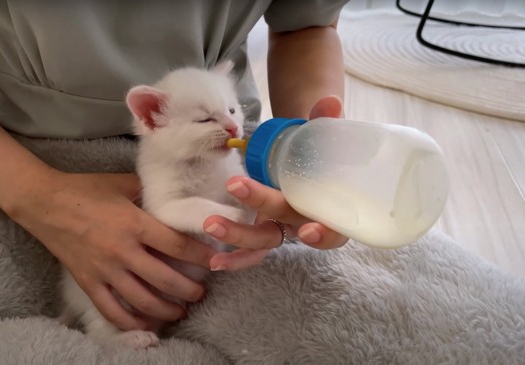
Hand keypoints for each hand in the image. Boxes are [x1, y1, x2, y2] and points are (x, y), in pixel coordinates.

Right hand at [8, 169, 216, 330]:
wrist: (43, 202)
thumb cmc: (84, 188)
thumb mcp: (122, 183)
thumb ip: (150, 192)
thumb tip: (175, 199)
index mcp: (134, 223)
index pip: (177, 246)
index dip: (202, 256)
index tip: (216, 261)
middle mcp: (122, 251)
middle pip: (165, 279)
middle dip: (189, 290)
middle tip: (201, 293)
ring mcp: (104, 270)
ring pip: (142, 300)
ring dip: (166, 309)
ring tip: (180, 311)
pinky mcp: (88, 282)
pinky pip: (112, 309)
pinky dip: (131, 321)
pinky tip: (146, 323)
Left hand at [203, 95, 348, 270]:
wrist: (308, 155)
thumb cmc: (322, 150)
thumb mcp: (325, 136)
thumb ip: (326, 121)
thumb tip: (329, 101)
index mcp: (331, 209)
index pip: (335, 230)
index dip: (325, 234)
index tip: (309, 230)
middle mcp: (306, 223)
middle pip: (285, 229)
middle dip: (260, 212)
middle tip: (235, 187)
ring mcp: (282, 228)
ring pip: (262, 241)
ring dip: (236, 236)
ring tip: (210, 224)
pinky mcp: (263, 228)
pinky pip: (250, 249)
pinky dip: (233, 256)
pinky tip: (213, 260)